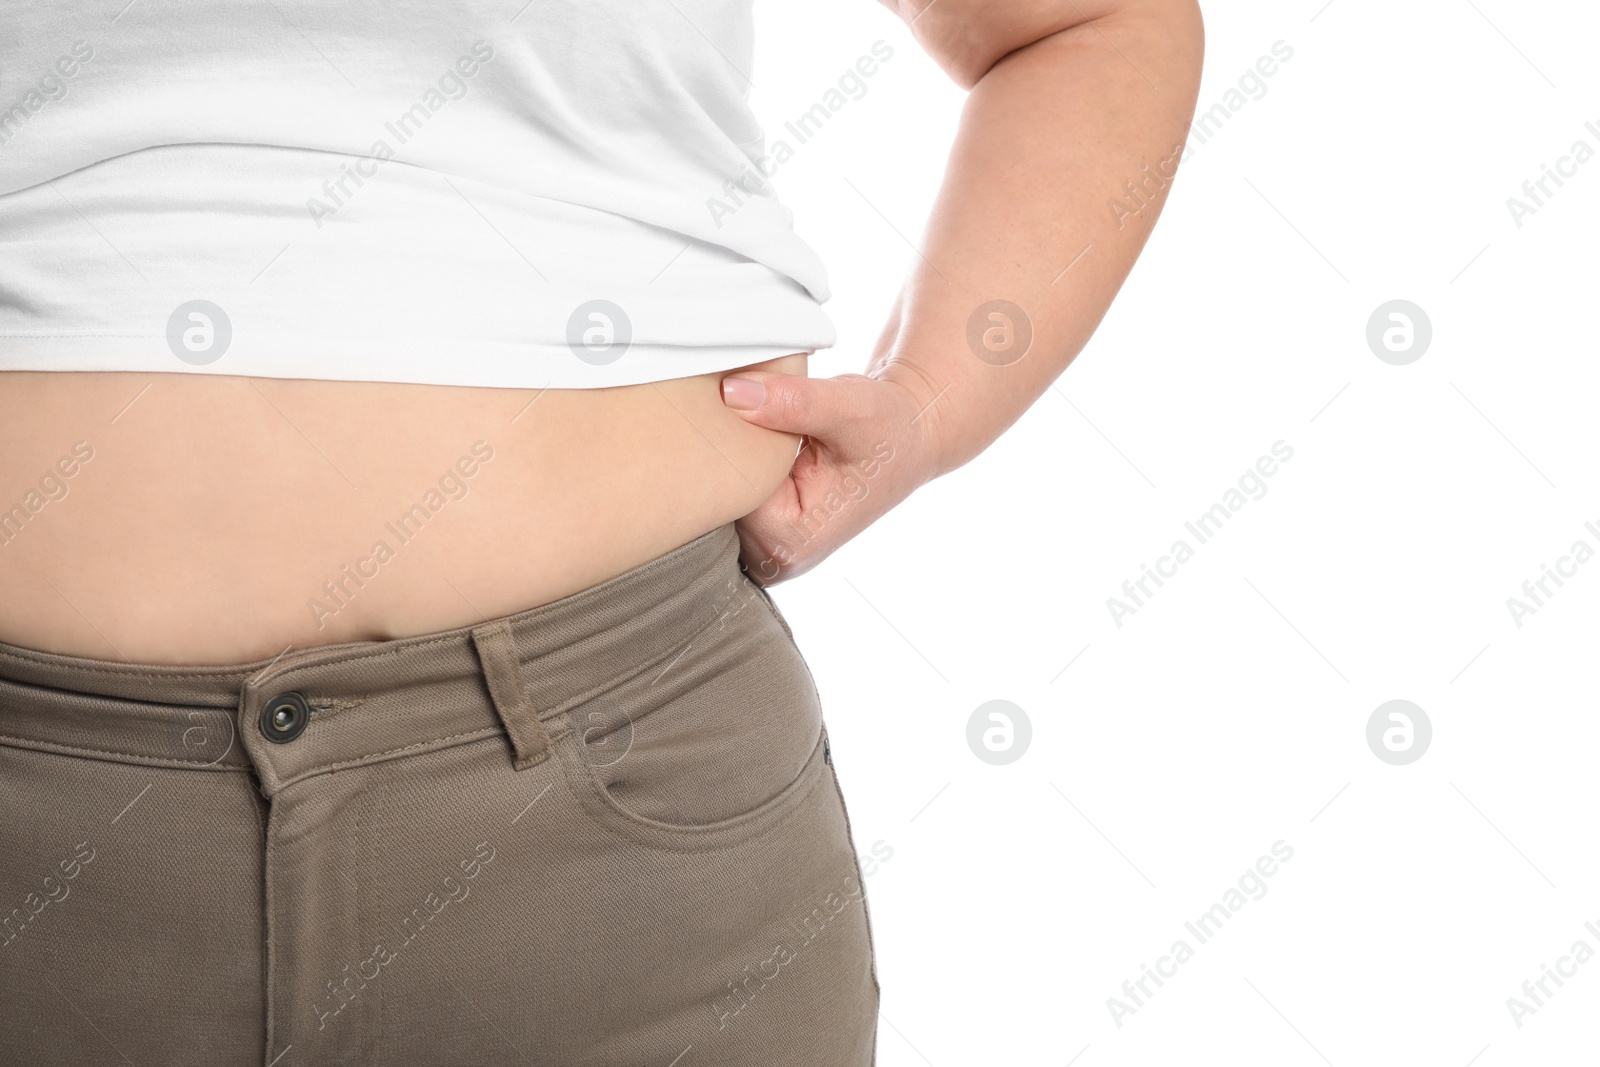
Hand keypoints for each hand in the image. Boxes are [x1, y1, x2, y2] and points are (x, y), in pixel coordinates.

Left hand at [718, 368, 940, 584]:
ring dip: (724, 458)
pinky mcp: (758, 532)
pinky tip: (752, 440)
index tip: (727, 407)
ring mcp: (762, 549)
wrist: (904, 438)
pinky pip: (724, 497)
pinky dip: (732, 465)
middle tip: (733, 407)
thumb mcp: (849, 407)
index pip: (721, 495)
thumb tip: (732, 393)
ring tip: (753, 425)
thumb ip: (794, 402)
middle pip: (713, 503)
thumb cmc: (885, 428)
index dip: (723, 448)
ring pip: (715, 500)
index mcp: (789, 544)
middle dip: (720, 454)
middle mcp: (772, 558)